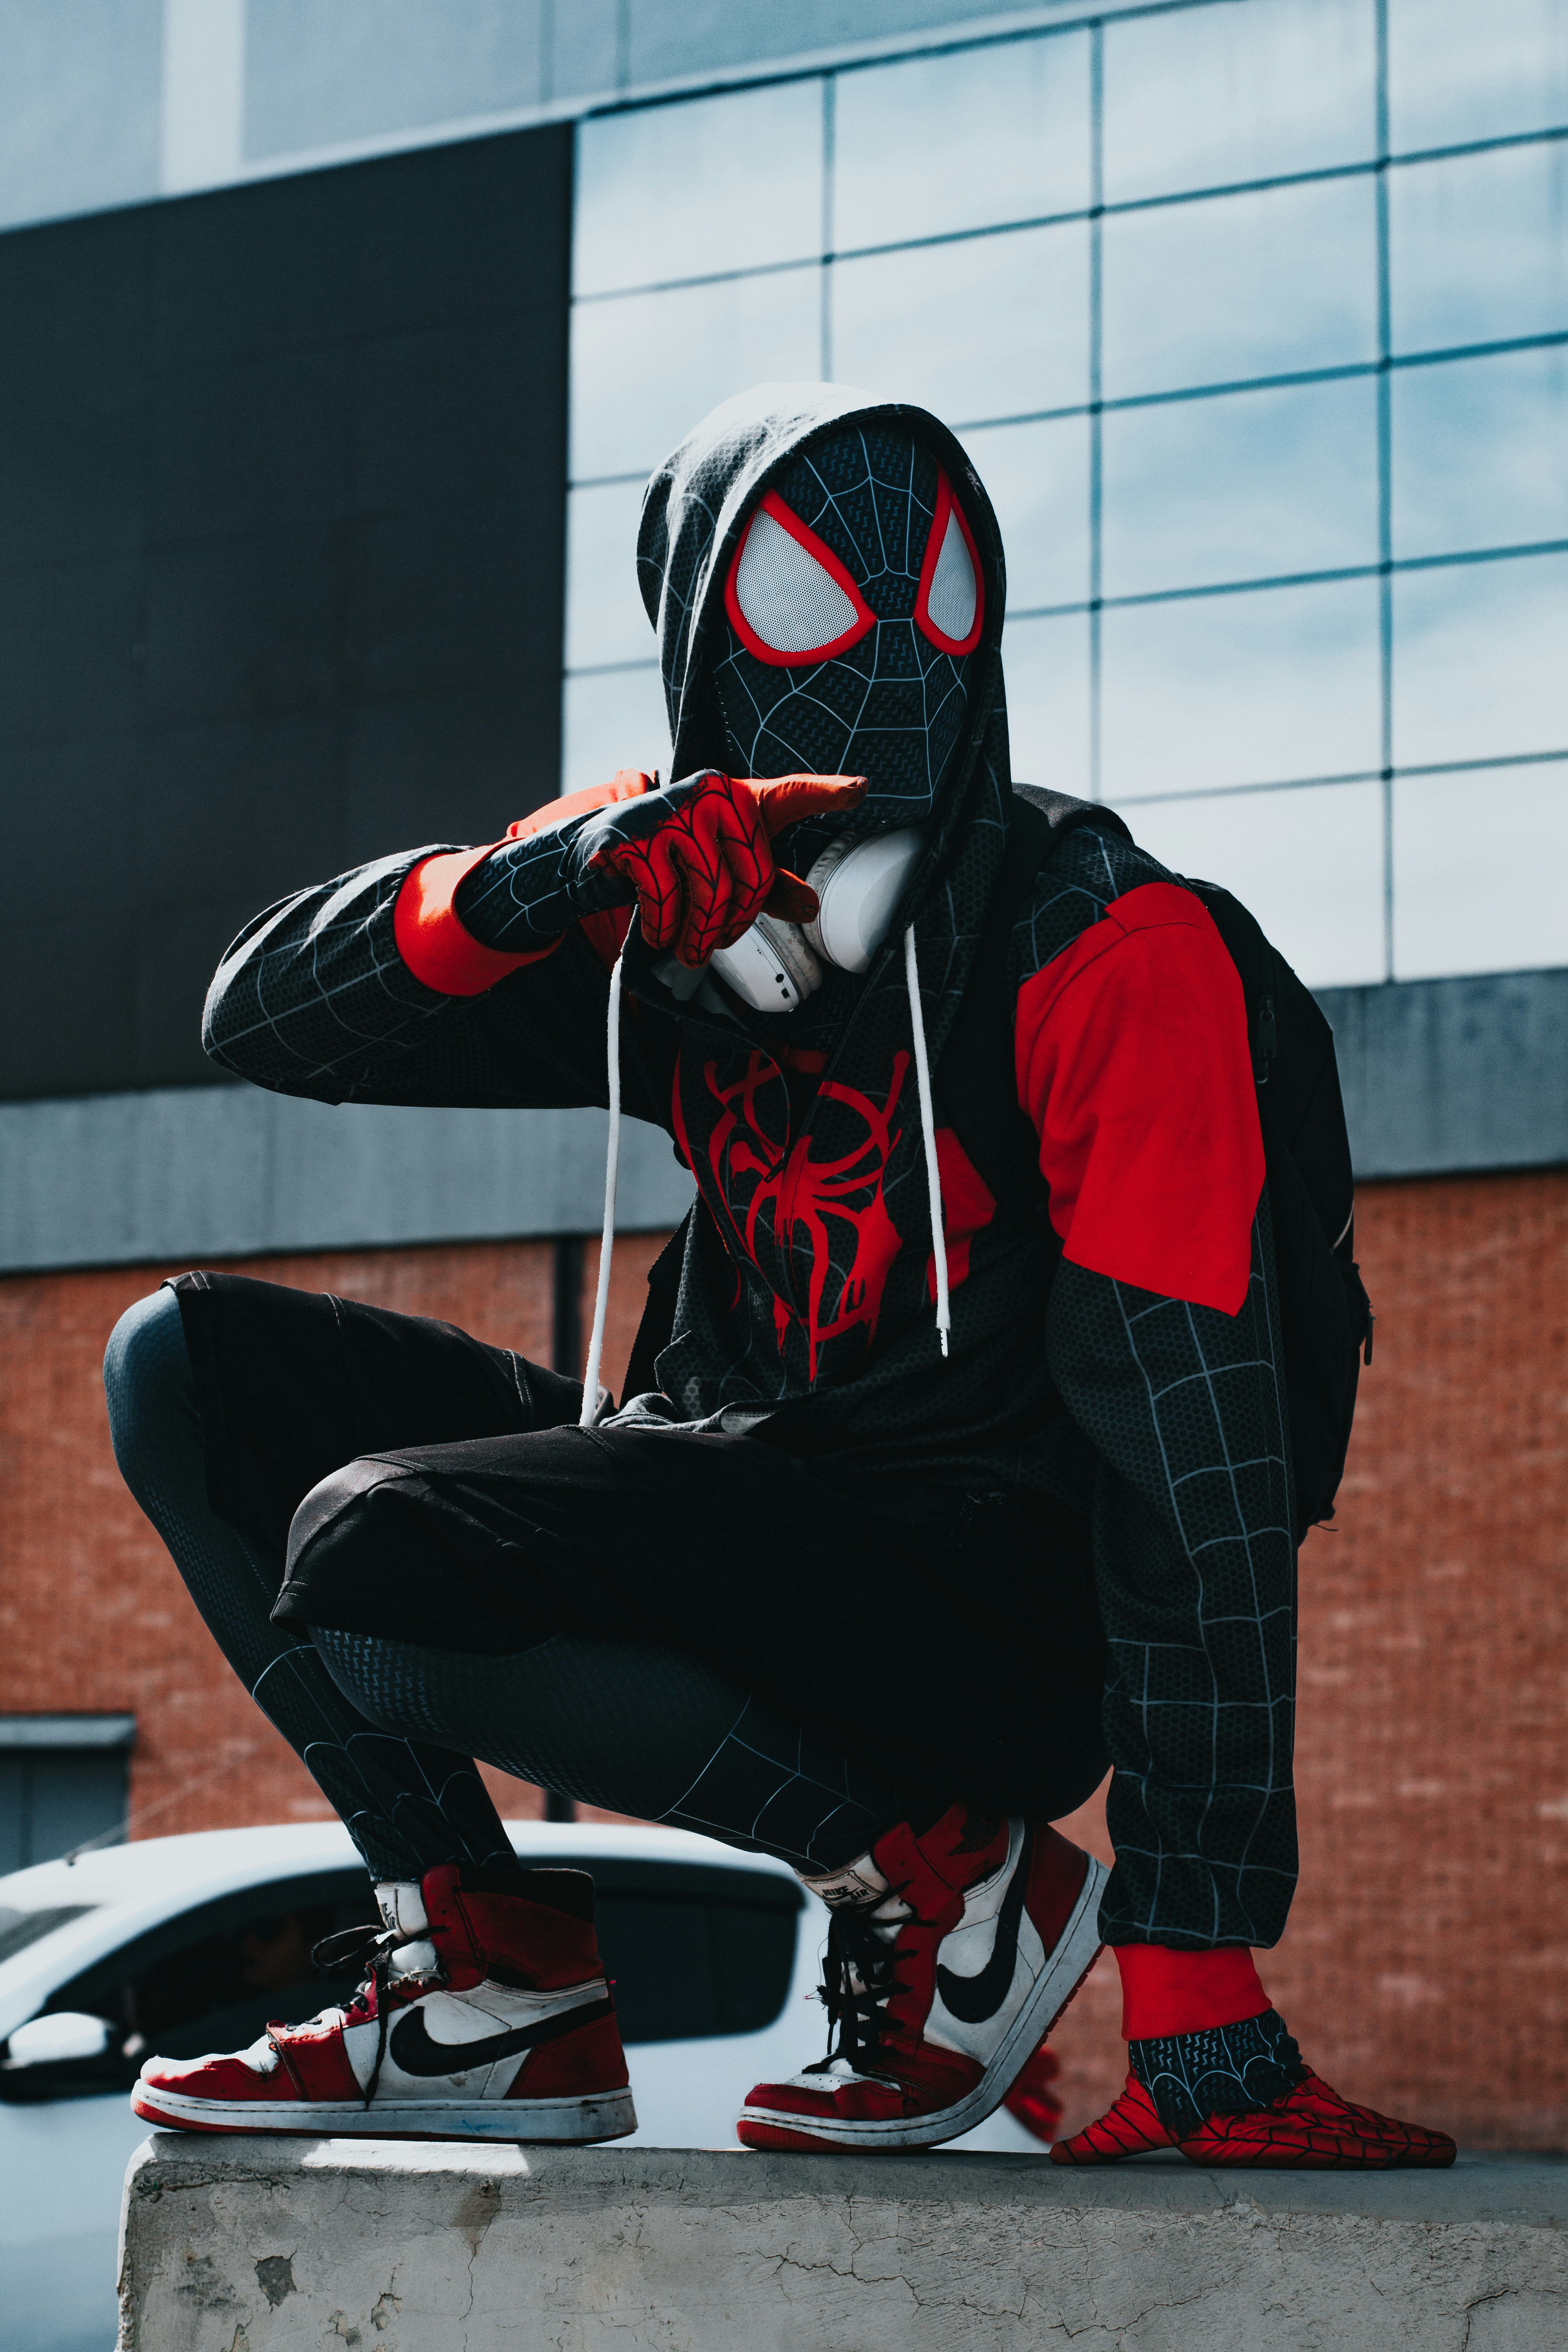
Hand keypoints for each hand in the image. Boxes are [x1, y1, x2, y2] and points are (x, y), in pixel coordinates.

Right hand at [577, 770, 865, 967]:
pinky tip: (658, 932)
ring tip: (688, 948)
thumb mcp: (722, 871)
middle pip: (752, 876)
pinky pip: (667, 898)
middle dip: (734, 924)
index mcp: (740, 800)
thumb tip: (811, 908)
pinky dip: (664, 928)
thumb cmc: (671, 861)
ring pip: (711, 892)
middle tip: (715, 945)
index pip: (790, 795)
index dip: (827, 793)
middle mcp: (710, 794)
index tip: (860, 790)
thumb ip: (767, 887)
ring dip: (699, 936)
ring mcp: (671, 811)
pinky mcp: (633, 835)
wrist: (597, 855)